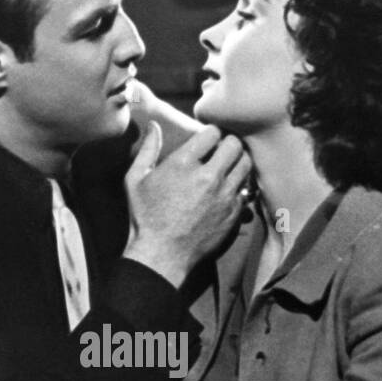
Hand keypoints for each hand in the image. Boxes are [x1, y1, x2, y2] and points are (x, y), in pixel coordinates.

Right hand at [123, 122, 250, 286]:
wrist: (162, 255)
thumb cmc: (145, 217)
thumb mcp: (135, 180)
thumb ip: (147, 149)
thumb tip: (154, 126)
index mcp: (184, 163)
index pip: (212, 131)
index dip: (209, 133)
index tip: (206, 141)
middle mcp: (208, 176)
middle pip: (234, 144)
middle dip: (228, 143)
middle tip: (220, 151)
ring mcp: (224, 195)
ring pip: (245, 164)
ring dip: (237, 162)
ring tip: (227, 167)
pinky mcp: (233, 213)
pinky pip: (246, 189)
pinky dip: (239, 186)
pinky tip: (227, 189)